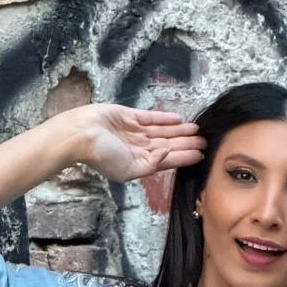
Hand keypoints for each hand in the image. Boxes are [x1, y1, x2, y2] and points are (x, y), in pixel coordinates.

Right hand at [70, 103, 205, 182]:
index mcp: (138, 164)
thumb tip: (167, 154)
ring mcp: (134, 132)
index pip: (167, 161)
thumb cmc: (102, 156)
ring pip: (162, 132)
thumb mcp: (128, 170)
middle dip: (186, 143)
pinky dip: (164, 118)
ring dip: (179, 131)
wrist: (81, 134)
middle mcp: (139, 149)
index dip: (184, 157)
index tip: (201, 155)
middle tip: (205, 140)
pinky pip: (151, 117)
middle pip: (168, 145)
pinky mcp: (129, 116)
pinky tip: (179, 118)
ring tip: (197, 129)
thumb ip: (150, 164)